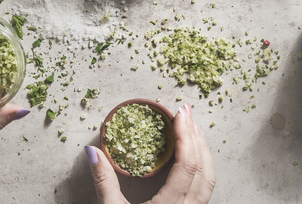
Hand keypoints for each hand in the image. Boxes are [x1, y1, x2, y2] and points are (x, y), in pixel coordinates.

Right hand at [85, 102, 215, 203]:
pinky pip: (204, 190)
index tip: (179, 113)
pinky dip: (200, 168)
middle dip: (197, 138)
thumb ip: (103, 182)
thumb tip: (92, 151)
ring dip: (202, 152)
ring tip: (190, 130)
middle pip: (205, 171)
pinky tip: (189, 159)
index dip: (186, 137)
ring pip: (209, 181)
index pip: (187, 167)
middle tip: (186, 112)